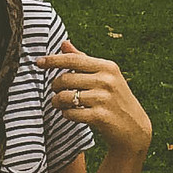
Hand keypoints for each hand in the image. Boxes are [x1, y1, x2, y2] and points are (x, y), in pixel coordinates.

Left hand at [39, 39, 151, 157]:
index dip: (53, 60)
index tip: (38, 62)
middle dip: (54, 86)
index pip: (73, 59)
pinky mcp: (100, 116)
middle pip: (65, 79)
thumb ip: (83, 60)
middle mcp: (107, 80)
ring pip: (65, 96)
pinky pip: (71, 113)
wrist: (134, 128)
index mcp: (107, 67)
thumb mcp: (105, 76)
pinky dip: (66, 114)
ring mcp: (104, 99)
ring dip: (57, 102)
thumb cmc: (115, 99)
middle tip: (55, 92)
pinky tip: (70, 114)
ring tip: (59, 104)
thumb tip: (64, 43)